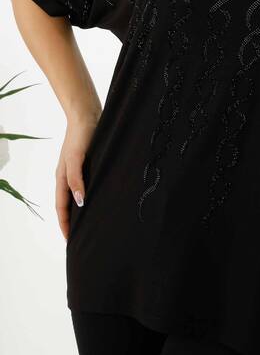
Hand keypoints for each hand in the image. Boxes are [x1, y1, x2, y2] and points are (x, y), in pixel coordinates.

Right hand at [55, 117, 97, 241]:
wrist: (89, 114)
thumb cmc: (81, 135)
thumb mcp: (76, 158)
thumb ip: (76, 179)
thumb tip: (79, 202)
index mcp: (62, 177)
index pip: (62, 207)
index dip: (65, 224)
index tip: (70, 240)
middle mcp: (70, 176)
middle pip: (69, 204)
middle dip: (72, 221)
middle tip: (82, 237)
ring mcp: (80, 170)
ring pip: (79, 195)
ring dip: (83, 210)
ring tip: (92, 223)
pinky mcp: (91, 163)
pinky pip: (90, 185)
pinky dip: (92, 196)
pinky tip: (102, 200)